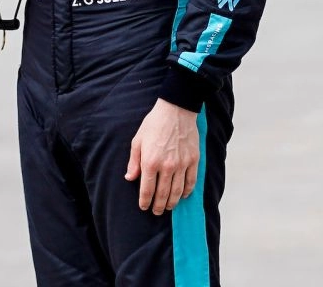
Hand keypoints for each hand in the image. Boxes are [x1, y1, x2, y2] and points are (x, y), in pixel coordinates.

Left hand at [125, 98, 199, 215]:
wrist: (176, 111)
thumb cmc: (154, 124)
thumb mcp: (137, 141)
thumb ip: (133, 161)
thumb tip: (129, 178)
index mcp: (150, 162)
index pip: (147, 188)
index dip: (145, 201)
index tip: (143, 207)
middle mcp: (166, 166)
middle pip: (163, 193)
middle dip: (159, 205)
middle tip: (156, 212)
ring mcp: (182, 165)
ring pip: (178, 191)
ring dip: (173, 202)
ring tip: (168, 207)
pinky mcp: (193, 161)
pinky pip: (191, 181)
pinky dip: (187, 191)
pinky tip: (183, 195)